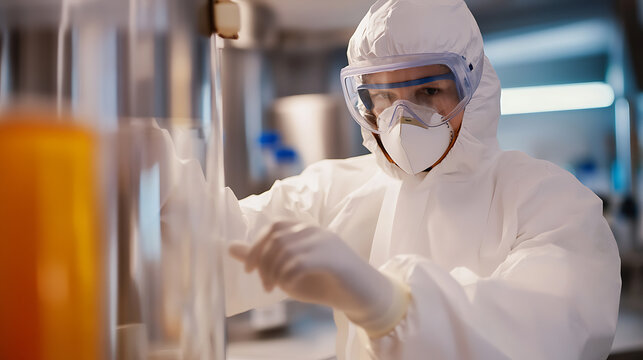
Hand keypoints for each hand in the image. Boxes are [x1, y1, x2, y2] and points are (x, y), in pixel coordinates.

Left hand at [228, 221, 393, 322]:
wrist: (363, 294)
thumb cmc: (325, 282)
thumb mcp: (288, 271)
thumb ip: (261, 258)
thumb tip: (229, 248)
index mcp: (304, 229)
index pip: (272, 229)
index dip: (256, 249)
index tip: (251, 271)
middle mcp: (313, 231)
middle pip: (275, 239)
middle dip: (263, 263)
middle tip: (266, 285)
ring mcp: (324, 242)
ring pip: (285, 251)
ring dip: (274, 273)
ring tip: (277, 289)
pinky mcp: (332, 258)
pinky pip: (299, 263)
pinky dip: (288, 277)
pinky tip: (290, 287)